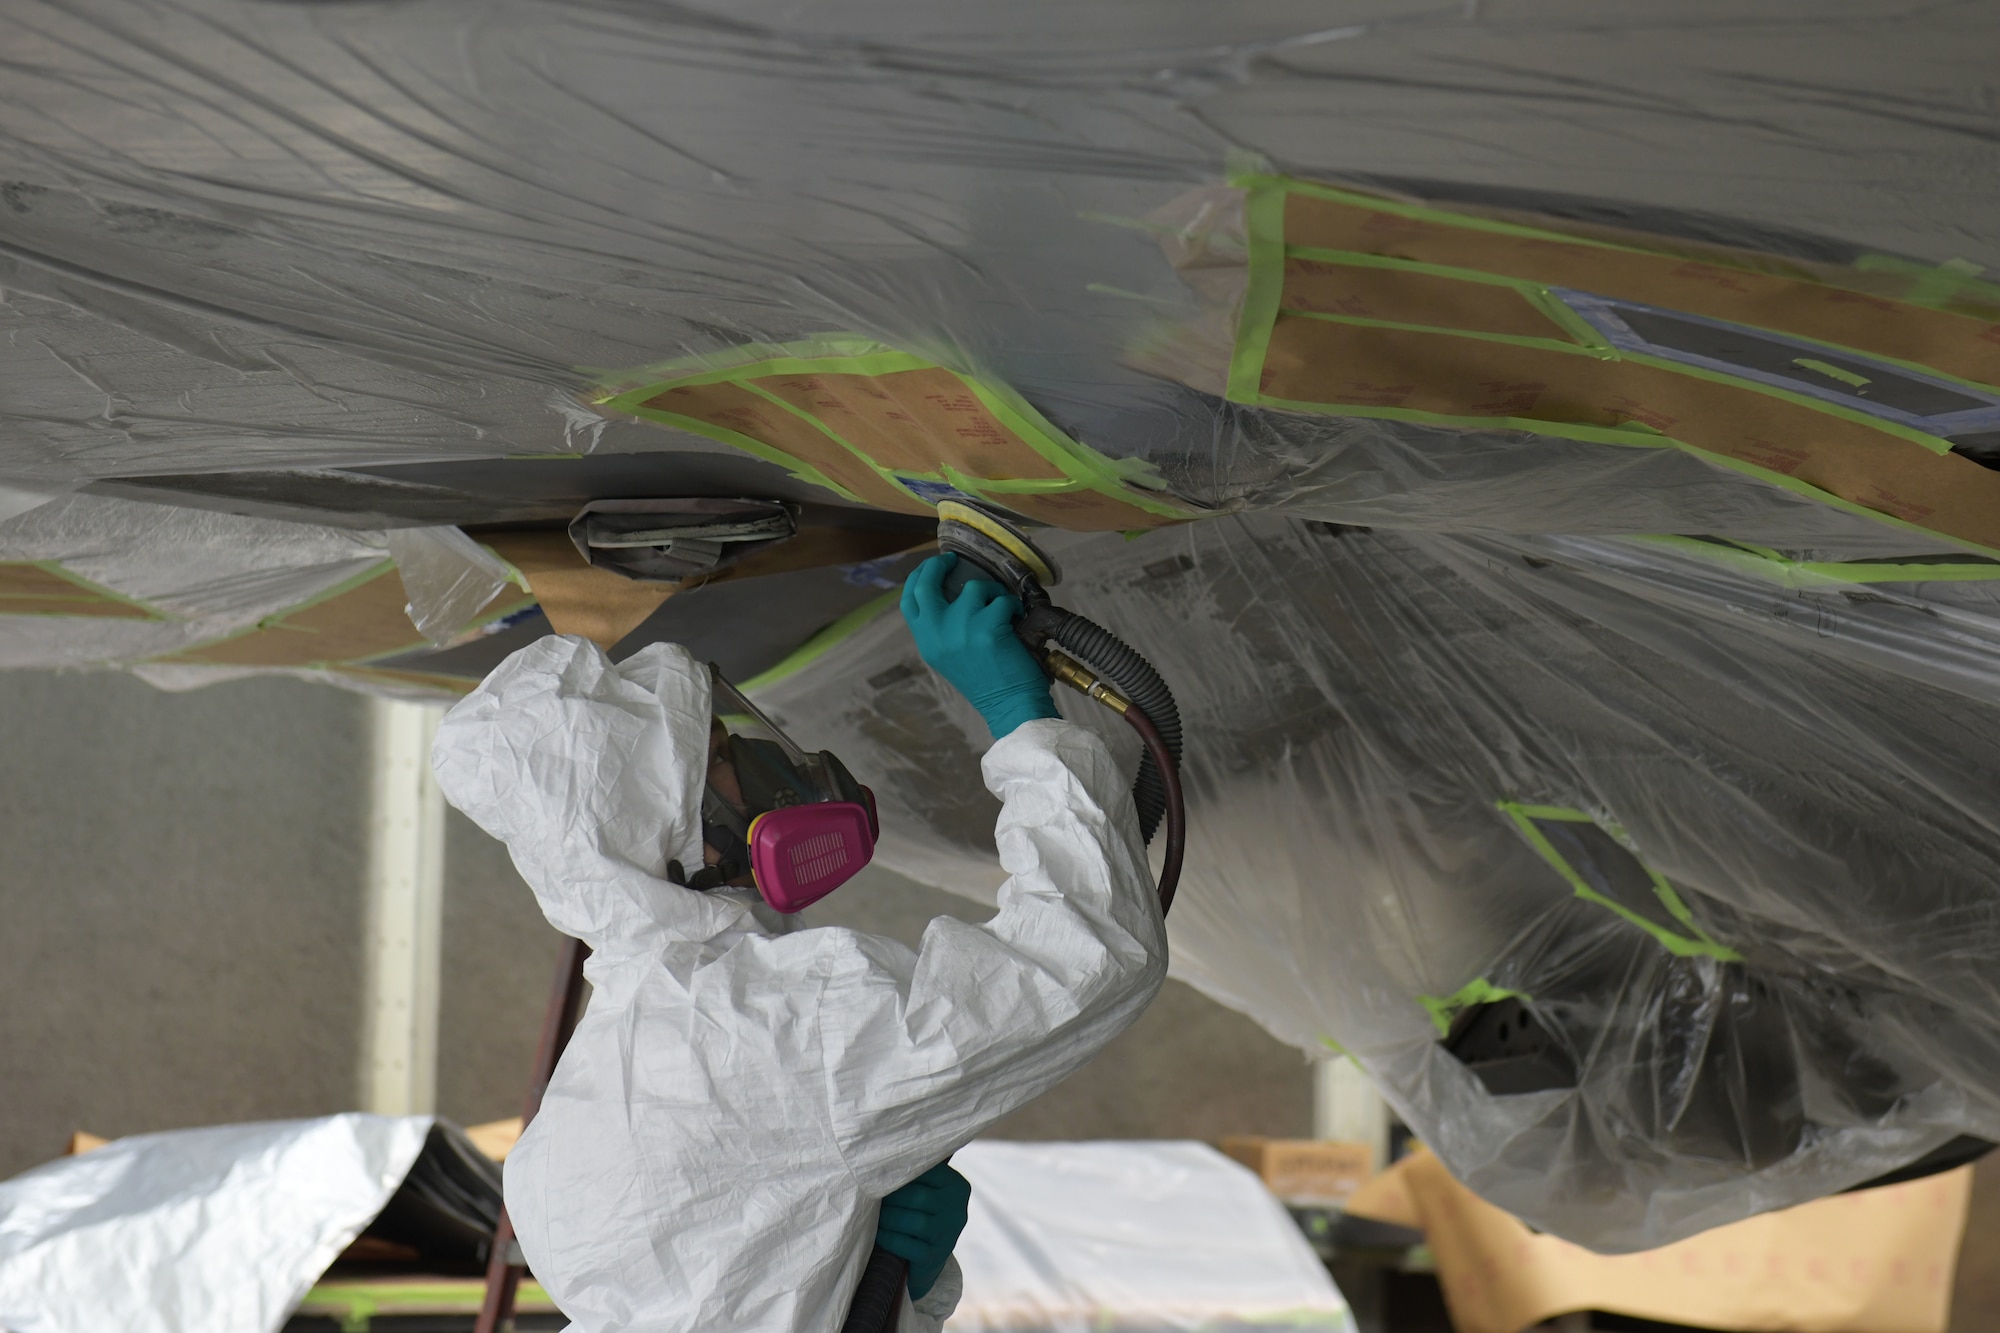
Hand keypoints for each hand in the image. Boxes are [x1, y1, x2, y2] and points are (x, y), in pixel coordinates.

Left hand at [874, 1161, 971, 1299]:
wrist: (926, 1260)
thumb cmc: (921, 1215)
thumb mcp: (928, 1192)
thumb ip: (916, 1175)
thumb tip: (884, 1157)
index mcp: (957, 1187)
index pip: (929, 1171)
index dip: (901, 1173)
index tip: (880, 1173)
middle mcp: (957, 1210)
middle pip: (919, 1197)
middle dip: (891, 1198)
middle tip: (873, 1197)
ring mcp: (948, 1236)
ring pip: (915, 1222)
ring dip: (889, 1218)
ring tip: (876, 1216)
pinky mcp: (933, 1258)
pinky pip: (907, 1246)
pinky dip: (889, 1238)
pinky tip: (880, 1234)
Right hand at [900, 553, 1057, 739]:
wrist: (1009, 706)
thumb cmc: (987, 684)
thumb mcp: (951, 658)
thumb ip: (944, 630)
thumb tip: (952, 595)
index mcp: (926, 643)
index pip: (909, 601)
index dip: (918, 577)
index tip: (932, 567)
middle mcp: (937, 635)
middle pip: (926, 585)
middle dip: (939, 565)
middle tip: (954, 560)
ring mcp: (960, 630)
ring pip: (975, 588)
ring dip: (992, 592)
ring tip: (1002, 608)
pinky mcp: (986, 628)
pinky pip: (1001, 600)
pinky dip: (1011, 606)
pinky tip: (1015, 621)